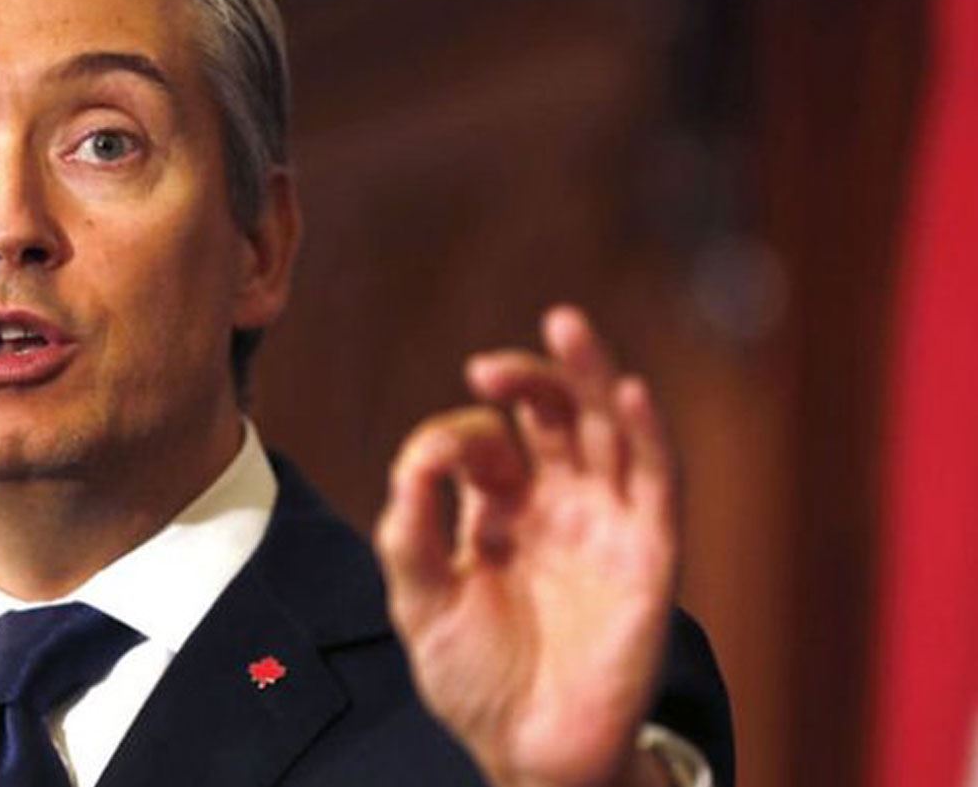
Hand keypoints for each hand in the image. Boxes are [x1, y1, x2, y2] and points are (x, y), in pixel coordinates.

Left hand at [375, 306, 676, 786]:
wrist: (532, 754)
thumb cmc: (477, 680)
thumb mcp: (421, 604)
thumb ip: (409, 534)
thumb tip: (415, 461)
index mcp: (500, 511)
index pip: (484, 446)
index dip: (457, 440)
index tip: (431, 464)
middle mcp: (556, 506)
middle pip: (552, 417)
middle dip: (526, 379)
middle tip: (488, 367)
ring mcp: (605, 525)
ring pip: (606, 430)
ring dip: (588, 376)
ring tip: (565, 324)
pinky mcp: (649, 556)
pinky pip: (657, 485)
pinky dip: (649, 434)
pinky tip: (628, 392)